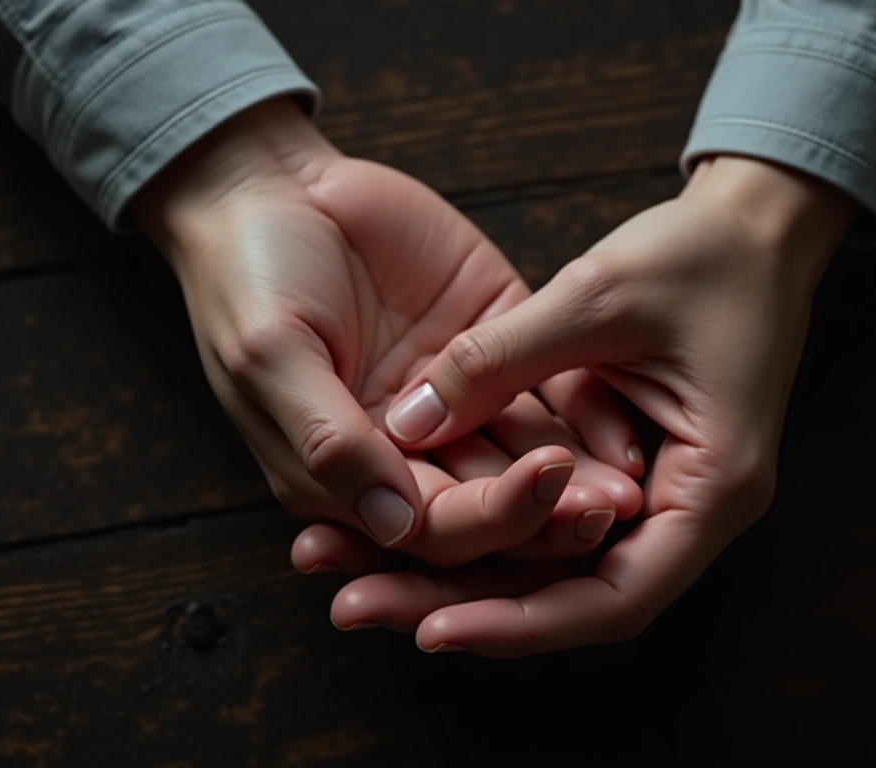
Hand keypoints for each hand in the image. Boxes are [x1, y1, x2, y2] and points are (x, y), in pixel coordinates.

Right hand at [133, 98, 641, 562]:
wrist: (274, 184)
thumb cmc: (249, 278)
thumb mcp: (270, 357)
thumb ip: (326, 440)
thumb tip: (391, 526)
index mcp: (348, 473)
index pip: (428, 527)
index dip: (487, 521)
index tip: (541, 490)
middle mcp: (411, 448)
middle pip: (490, 504)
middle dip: (545, 513)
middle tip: (605, 509)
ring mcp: (460, 395)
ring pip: (529, 454)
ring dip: (576, 477)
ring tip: (626, 488)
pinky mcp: (496, 337)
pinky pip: (552, 384)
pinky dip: (587, 411)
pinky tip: (623, 431)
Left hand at [297, 156, 855, 654]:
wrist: (759, 224)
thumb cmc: (703, 253)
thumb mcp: (596, 295)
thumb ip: (499, 360)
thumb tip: (402, 424)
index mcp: (712, 486)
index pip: (613, 600)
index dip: (518, 623)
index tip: (430, 629)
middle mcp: (693, 511)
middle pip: (572, 597)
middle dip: (465, 608)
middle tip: (359, 606)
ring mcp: (665, 493)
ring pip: (557, 566)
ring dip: (465, 574)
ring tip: (360, 577)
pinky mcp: (633, 467)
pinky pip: (557, 516)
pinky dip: (490, 521)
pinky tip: (412, 518)